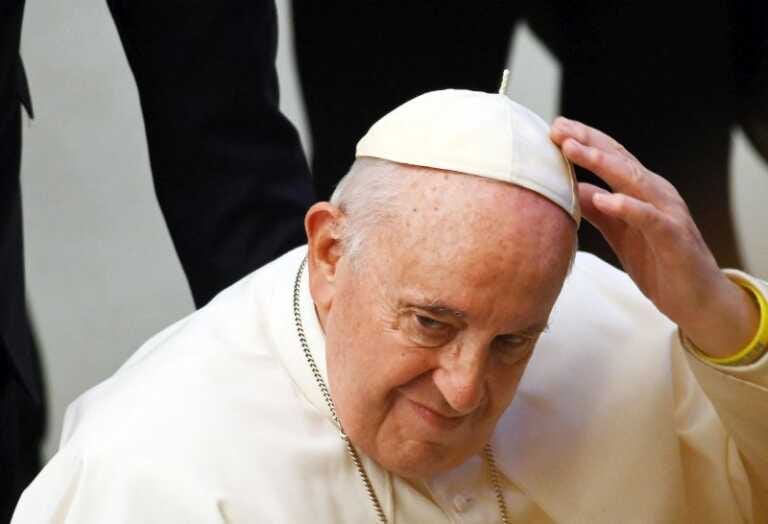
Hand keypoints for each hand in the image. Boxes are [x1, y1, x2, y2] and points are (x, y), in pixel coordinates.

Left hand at [550, 117, 758, 357]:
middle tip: (557, 128)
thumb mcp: (618, 233)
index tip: (554, 128)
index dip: (583, 141)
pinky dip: (627, 206)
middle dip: (586, 141)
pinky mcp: (675, 238)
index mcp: (641, 190)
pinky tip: (604, 199)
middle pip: (619, 159)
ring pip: (633, 180)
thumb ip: (597, 210)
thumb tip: (571, 189)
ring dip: (602, 163)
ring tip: (572, 150)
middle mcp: (655, 193)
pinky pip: (650, 218)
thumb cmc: (658, 261)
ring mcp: (667, 213)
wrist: (698, 299)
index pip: (610, 157)